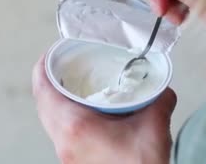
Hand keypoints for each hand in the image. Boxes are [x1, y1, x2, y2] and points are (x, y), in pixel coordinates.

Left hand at [32, 55, 176, 163]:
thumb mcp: (154, 125)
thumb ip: (159, 99)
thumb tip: (163, 88)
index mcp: (75, 127)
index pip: (44, 92)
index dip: (42, 68)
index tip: (49, 53)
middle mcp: (64, 142)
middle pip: (43, 105)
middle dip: (48, 81)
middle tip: (61, 64)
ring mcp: (66, 155)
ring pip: (50, 121)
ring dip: (56, 100)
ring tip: (71, 84)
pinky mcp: (75, 163)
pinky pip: (61, 134)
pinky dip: (66, 117)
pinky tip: (85, 113)